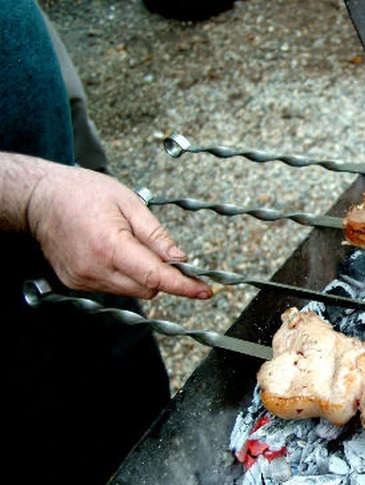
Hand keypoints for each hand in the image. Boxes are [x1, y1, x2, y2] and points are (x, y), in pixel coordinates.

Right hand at [4, 155, 211, 299]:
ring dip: (141, 275)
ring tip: (128, 244)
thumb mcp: (129, 203)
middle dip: (162, 275)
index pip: (156, 277)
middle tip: (163, 253)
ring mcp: (83, 279)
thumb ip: (157, 235)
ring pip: (131, 290)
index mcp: (111, 246)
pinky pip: (113, 286)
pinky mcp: (76, 282)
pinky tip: (112, 252)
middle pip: (147, 288)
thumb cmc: (83, 193)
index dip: (184, 286)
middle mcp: (95, 269)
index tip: (204, 291)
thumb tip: (180, 259)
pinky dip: (123, 275)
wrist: (40, 198)